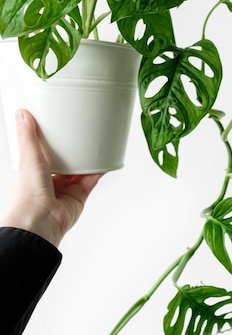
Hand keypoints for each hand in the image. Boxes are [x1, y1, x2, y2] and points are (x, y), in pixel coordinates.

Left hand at [0, 109, 102, 246]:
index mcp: (35, 172)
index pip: (44, 153)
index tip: (59, 127)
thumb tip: (21, 113)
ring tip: (97, 140)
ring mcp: (67, 188)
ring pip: (81, 169)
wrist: (40, 220)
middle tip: (81, 130)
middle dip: (73, 148)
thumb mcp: (28, 157)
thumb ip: (27, 136)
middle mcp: (51, 181)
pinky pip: (93, 179)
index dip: (51, 142)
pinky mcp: (81, 195)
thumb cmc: (28, 195)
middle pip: (65, 161)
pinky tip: (107, 158)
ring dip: (89, 157)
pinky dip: (101, 169)